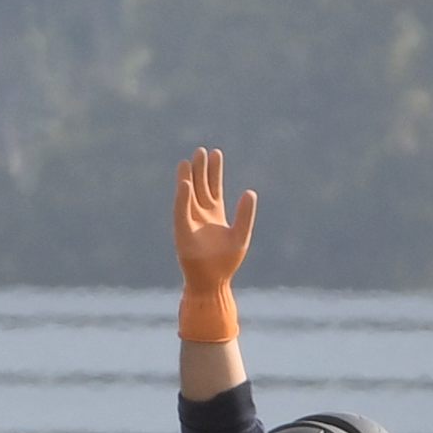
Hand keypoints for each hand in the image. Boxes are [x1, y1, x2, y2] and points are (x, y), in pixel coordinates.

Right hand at [173, 146, 255, 344]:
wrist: (212, 283)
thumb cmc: (226, 263)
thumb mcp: (241, 235)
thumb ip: (245, 214)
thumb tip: (250, 192)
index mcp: (215, 215)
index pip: (213, 188)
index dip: (214, 171)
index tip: (216, 153)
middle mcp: (200, 216)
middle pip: (199, 187)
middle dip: (200, 169)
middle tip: (201, 150)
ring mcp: (189, 223)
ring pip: (187, 195)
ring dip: (187, 178)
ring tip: (187, 160)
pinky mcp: (182, 232)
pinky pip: (181, 211)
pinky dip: (182, 198)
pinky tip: (184, 183)